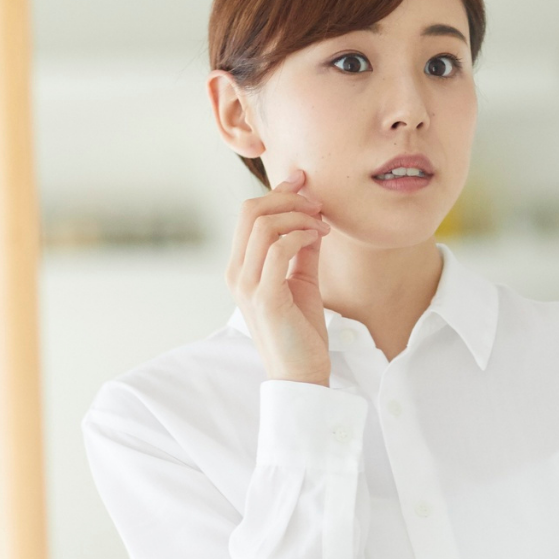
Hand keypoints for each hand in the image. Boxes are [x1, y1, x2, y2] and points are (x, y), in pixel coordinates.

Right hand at [227, 170, 331, 384]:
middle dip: (288, 198)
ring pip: (263, 225)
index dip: (277, 192)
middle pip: (251, 210)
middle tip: (318, 206)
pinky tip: (318, 239)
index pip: (248, 213)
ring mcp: (247, 286)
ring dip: (298, 216)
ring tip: (322, 226)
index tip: (305, 185)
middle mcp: (237, 273)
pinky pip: (278, 249)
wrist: (300, 373)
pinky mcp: (265, 298)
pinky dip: (300, 236)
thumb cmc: (300, 330)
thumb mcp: (301, 280)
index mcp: (241, 267)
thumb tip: (312, 218)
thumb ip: (302, 249)